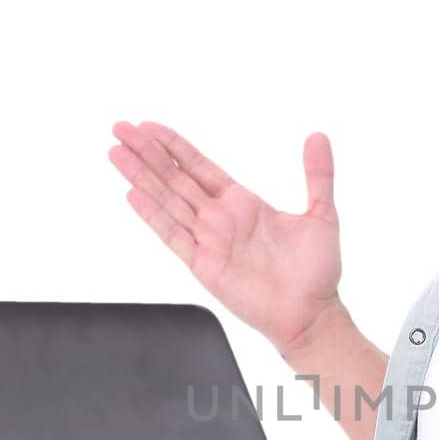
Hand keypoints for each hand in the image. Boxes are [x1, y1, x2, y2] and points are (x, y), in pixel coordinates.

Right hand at [108, 119, 344, 359]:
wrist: (312, 313)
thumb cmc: (317, 271)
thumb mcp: (322, 213)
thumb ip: (318, 175)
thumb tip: (319, 137)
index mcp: (242, 203)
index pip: (198, 166)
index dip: (174, 145)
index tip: (149, 126)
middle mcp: (220, 219)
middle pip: (174, 178)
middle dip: (147, 153)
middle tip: (120, 128)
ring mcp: (209, 241)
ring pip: (167, 201)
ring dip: (141, 177)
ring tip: (116, 153)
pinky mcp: (204, 265)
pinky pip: (174, 236)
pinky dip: (153, 216)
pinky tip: (134, 195)